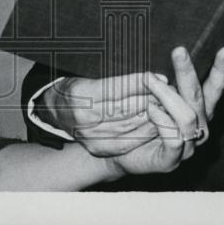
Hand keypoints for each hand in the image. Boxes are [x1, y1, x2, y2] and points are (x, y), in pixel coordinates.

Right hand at [42, 72, 161, 156]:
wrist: (55, 112)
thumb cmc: (75, 88)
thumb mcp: (87, 75)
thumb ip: (114, 78)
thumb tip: (148, 77)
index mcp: (81, 95)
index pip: (115, 89)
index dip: (137, 83)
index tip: (156, 77)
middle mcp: (84, 118)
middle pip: (124, 108)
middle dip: (149, 99)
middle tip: (168, 91)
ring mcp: (91, 136)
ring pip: (129, 125)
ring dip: (151, 116)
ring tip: (167, 106)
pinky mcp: (99, 148)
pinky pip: (128, 140)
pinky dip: (144, 131)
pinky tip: (157, 124)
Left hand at [107, 46, 223, 176]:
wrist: (119, 152)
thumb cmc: (137, 119)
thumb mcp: (151, 95)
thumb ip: (163, 81)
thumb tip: (169, 64)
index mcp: (198, 110)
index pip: (214, 88)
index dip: (221, 70)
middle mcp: (198, 127)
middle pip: (198, 97)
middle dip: (188, 72)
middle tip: (178, 51)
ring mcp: (187, 147)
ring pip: (186, 116)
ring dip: (166, 94)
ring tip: (149, 80)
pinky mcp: (171, 161)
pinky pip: (173, 138)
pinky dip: (160, 120)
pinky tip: (150, 109)